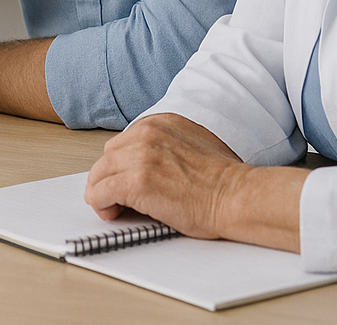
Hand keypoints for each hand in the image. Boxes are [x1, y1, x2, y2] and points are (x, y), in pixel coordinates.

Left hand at [83, 113, 244, 237]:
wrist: (238, 197)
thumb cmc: (223, 180)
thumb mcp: (192, 145)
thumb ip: (165, 146)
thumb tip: (142, 164)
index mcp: (160, 123)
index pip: (122, 142)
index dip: (122, 165)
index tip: (127, 179)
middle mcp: (146, 134)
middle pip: (107, 157)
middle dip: (109, 178)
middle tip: (117, 197)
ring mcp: (139, 157)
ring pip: (98, 175)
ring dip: (102, 192)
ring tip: (115, 207)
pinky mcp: (135, 182)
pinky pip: (99, 193)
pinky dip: (100, 205)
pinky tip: (112, 213)